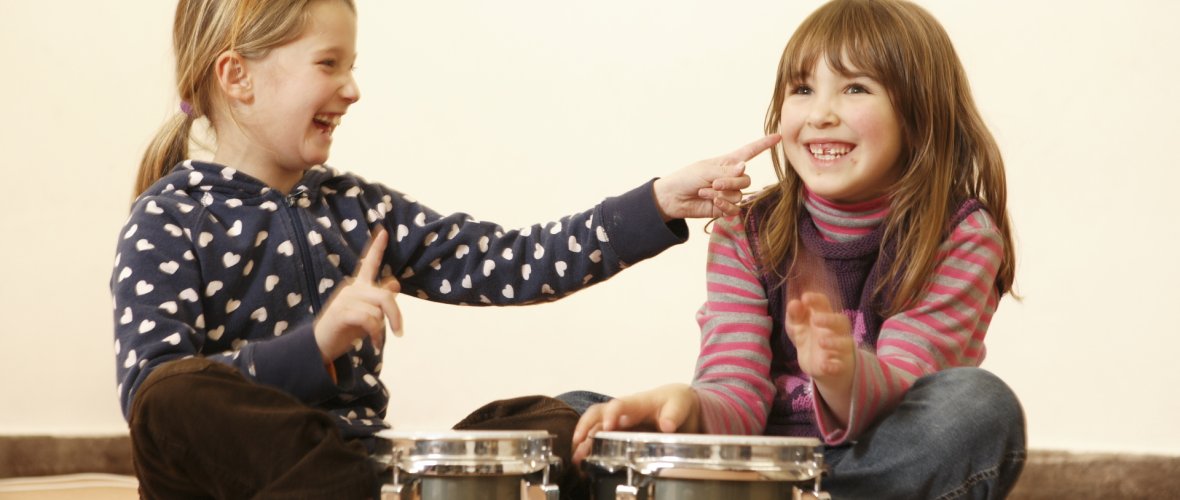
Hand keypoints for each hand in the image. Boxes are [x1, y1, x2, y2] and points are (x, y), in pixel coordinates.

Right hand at [313, 227, 402, 363]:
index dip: (377, 248)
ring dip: (381, 329)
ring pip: (378, 310)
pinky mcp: (341, 313)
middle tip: (398, 332)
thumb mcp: (367, 313)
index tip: (383, 230)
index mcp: (358, 287)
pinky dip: (375, 334)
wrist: (322, 345)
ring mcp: (345, 300)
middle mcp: (352, 289)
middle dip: (395, 315)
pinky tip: (373, 343)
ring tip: (375, 339)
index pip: (369, 263)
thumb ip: (379, 299)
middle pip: (385, 296)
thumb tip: (395, 282)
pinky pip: (369, 320)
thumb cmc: (346, 328)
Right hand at [570, 384, 699, 465]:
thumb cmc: (676, 402)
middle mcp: (622, 412)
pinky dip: (590, 450)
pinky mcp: (618, 434)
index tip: (608, 427)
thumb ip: (673, 414)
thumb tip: (667, 425)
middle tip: (579, 444)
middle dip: (586, 427)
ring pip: (594, 428)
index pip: (620, 405)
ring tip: (577, 459)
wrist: (678, 405)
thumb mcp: (680, 405)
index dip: (612, 414)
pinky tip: (585, 464)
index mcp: (637, 403)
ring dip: (584, 442)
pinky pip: (600, 439)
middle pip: (597, 414)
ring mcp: (618, 423)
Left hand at [651, 134, 779, 219]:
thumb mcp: (706, 170)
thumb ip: (726, 171)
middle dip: (731, 182)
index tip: (778, 136)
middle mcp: (731, 177)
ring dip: (722, 194)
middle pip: (745, 179)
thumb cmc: (686, 178)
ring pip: (739, 194)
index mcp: (728, 163)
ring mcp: (729, 193)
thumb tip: (744, 167)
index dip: (763, 144)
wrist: (673, 198)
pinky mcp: (724, 208)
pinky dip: (724, 206)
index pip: (750, 152)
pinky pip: (735, 208)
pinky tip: (713, 203)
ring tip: (705, 191)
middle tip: (714, 183)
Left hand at [786, 292, 854, 423]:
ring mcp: (840, 348)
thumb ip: (794, 315)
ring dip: (835, 342)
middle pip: (842, 321)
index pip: (825, 304)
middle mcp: (836, 331)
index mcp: (824, 317)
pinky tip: (824, 365)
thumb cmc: (808, 339)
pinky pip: (841, 365)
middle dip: (830, 319)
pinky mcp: (839, 365)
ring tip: (820, 342)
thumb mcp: (796, 326)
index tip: (805, 298)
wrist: (818, 365)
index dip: (817, 299)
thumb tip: (794, 303)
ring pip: (846, 343)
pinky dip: (834, 366)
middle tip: (815, 319)